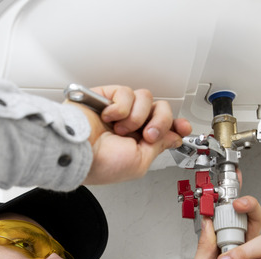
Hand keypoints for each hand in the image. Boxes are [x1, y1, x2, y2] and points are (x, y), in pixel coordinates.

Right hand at [67, 85, 191, 184]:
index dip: (176, 125)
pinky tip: (109, 117)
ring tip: (121, 129)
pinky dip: (120, 107)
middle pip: (160, 109)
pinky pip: (126, 93)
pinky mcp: (106, 97)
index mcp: (139, 141)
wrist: (78, 151)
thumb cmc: (101, 163)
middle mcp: (130, 124)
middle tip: (147, 134)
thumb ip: (159, 146)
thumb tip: (173, 136)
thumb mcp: (140, 162)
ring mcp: (119, 110)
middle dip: (160, 122)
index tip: (183, 127)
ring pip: (145, 98)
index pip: (164, 126)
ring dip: (137, 117)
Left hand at [186, 196, 260, 258]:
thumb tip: (207, 222)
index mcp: (226, 249)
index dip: (238, 206)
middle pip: (257, 223)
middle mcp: (245, 255)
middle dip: (250, 211)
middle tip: (238, 210)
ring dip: (244, 253)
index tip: (231, 198)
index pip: (235, 221)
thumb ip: (205, 248)